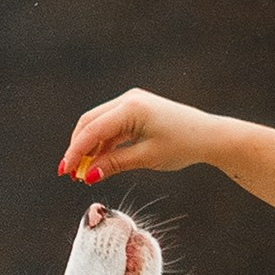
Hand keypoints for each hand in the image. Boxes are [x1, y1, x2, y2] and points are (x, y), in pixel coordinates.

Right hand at [58, 87, 216, 182]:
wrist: (209, 135)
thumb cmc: (183, 145)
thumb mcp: (147, 158)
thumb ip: (115, 164)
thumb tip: (89, 175)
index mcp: (131, 108)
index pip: (93, 130)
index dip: (75, 152)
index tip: (65, 171)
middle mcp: (128, 100)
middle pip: (90, 123)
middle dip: (78, 148)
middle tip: (70, 174)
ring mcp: (131, 103)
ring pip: (99, 124)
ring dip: (90, 147)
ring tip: (84, 173)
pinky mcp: (135, 110)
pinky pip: (112, 126)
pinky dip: (104, 144)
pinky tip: (98, 163)